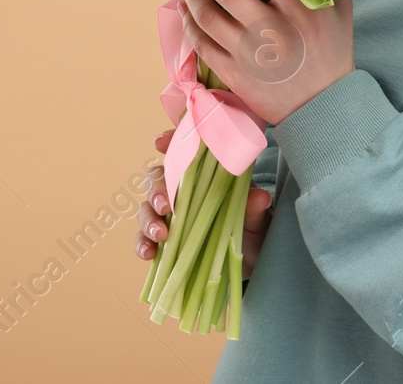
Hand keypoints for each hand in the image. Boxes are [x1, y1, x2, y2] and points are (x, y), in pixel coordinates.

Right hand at [134, 128, 274, 274]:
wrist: (252, 258)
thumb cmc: (253, 227)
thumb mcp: (257, 216)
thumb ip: (253, 206)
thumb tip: (260, 197)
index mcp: (204, 175)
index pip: (183, 152)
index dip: (168, 143)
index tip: (159, 143)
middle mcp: (183, 192)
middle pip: (157, 179)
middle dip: (157, 190)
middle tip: (166, 206)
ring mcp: (171, 217)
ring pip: (146, 208)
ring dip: (148, 219)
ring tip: (161, 235)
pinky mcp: (165, 243)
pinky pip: (144, 239)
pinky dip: (142, 244)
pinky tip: (148, 252)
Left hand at [174, 0, 354, 125]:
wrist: (323, 106)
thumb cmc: (332, 52)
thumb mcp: (338, 12)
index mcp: (300, 11)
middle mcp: (271, 30)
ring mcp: (249, 54)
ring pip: (206, 16)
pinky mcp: (233, 74)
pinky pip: (201, 43)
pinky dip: (188, 22)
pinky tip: (184, 7)